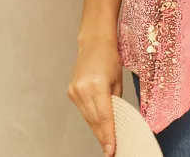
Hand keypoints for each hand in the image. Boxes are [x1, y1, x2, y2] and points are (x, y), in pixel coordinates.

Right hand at [67, 34, 123, 155]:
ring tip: (106, 141)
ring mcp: (75, 91)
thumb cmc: (110, 57)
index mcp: (97, 85)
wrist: (94, 42)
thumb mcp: (117, 80)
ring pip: (87, 118)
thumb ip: (116, 101)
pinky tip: (98, 126)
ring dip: (97, 130)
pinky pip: (83, 110)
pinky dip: (91, 118)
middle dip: (103, 136)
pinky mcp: (71, 92)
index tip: (112, 150)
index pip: (104, 117)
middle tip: (111, 150)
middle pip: (94, 121)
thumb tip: (116, 121)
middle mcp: (83, 89)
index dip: (108, 136)